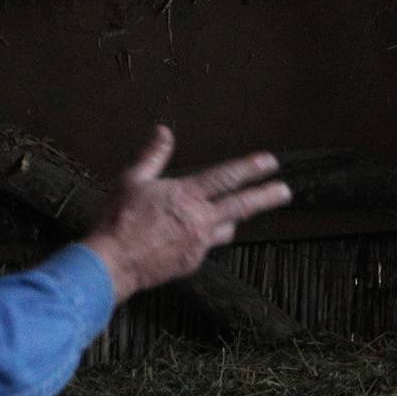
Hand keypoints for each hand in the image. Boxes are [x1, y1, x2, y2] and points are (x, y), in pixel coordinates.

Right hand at [81, 127, 291, 302]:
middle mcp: (199, 220)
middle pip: (242, 205)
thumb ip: (153, 155)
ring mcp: (198, 243)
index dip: (250, 167)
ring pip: (228, 228)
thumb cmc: (118, 220)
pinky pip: (207, 246)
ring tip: (238, 214)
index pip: (226, 177)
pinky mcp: (192, 262)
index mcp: (187, 196)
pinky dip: (206, 237)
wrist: (111, 263)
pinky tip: (195, 235)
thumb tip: (163, 132)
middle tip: (285, 191)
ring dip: (234, 219)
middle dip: (266, 196)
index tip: (270, 161)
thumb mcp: (132, 180)